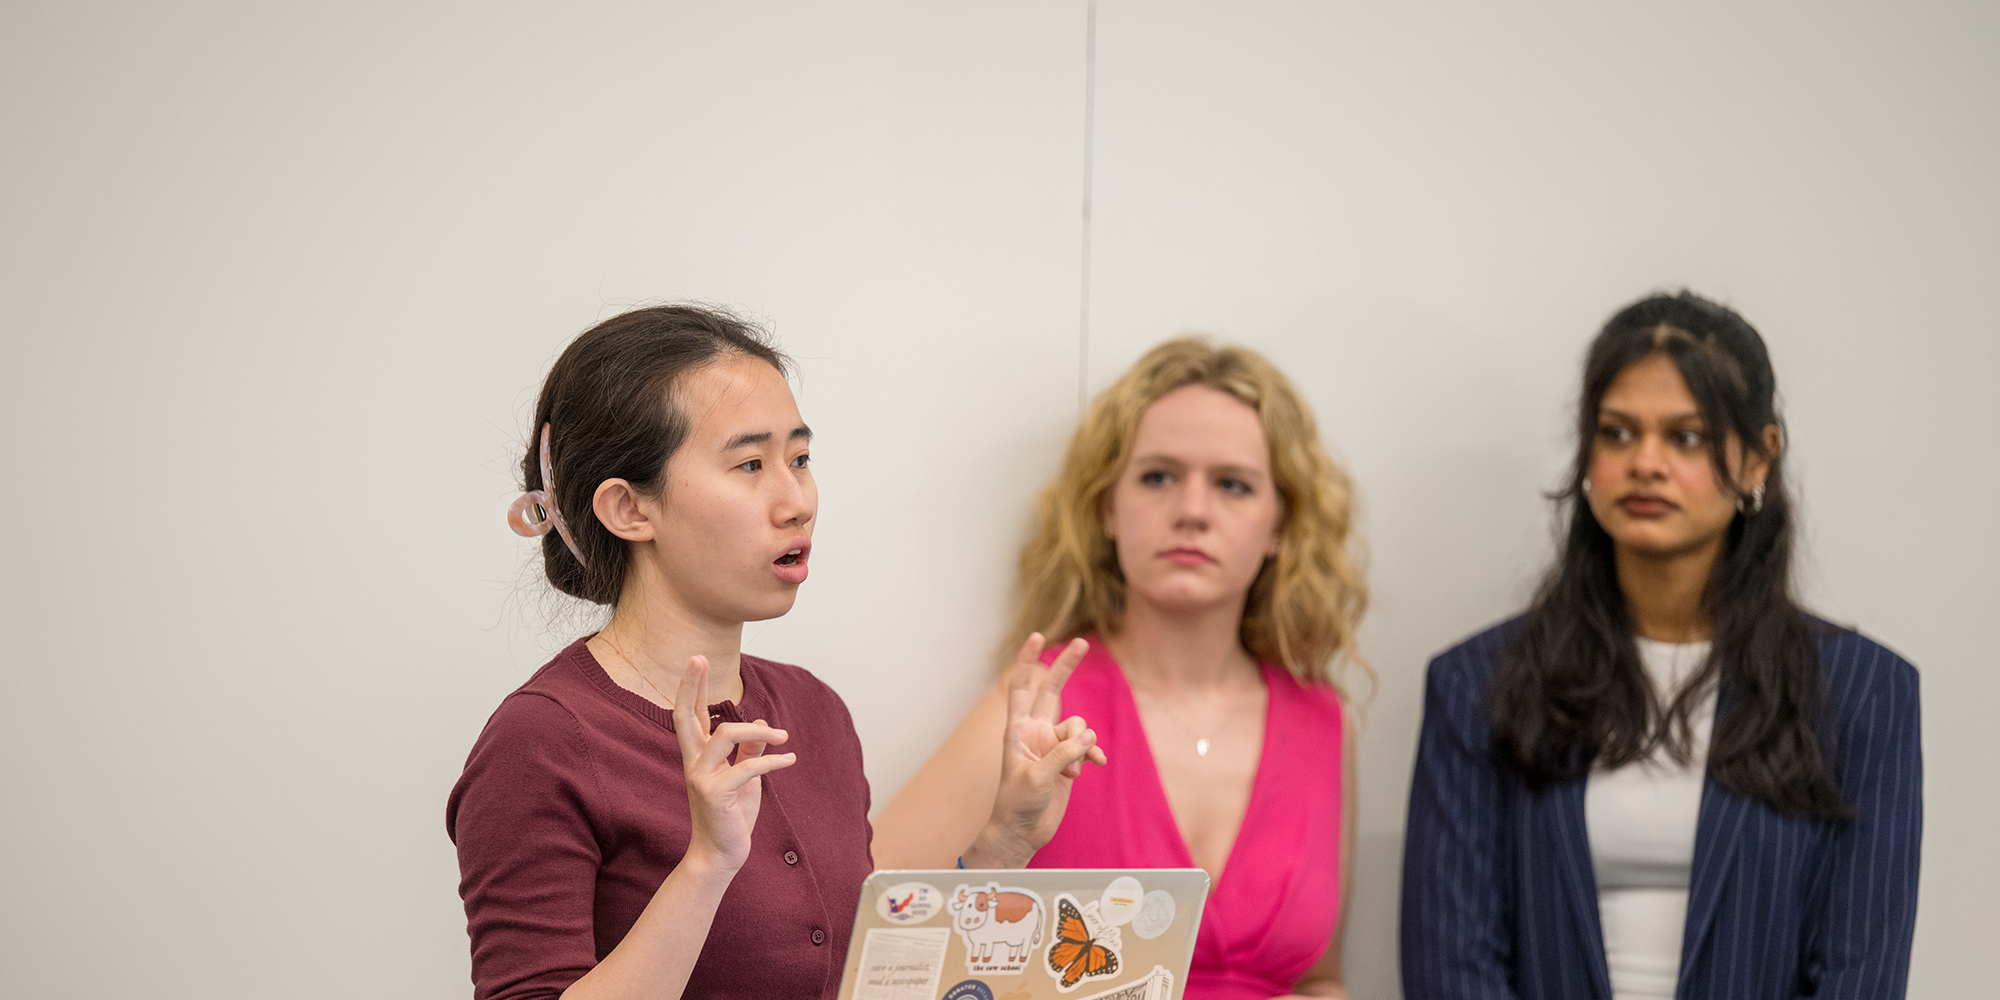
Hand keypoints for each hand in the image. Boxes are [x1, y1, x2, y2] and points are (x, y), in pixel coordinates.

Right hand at [674, 655, 795, 875]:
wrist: (719, 855)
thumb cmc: (730, 816)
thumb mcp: (744, 779)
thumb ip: (750, 751)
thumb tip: (765, 724)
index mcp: (698, 757)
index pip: (689, 715)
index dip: (691, 687)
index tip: (696, 660)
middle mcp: (693, 763)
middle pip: (685, 716)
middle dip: (692, 685)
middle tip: (698, 658)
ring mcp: (700, 777)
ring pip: (725, 734)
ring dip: (758, 730)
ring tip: (785, 737)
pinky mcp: (715, 793)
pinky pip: (748, 767)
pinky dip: (773, 761)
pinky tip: (790, 760)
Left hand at [966, 634, 1106, 866]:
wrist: (1023, 832)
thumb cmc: (1017, 804)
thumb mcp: (1037, 777)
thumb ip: (1063, 754)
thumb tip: (1088, 737)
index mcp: (1018, 730)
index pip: (1022, 688)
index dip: (1028, 661)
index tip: (1038, 637)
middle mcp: (1035, 732)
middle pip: (1052, 690)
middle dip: (1066, 667)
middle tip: (1080, 642)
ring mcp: (1053, 745)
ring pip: (1078, 728)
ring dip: (1082, 746)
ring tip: (1072, 772)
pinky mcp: (1067, 760)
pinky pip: (1088, 747)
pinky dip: (1092, 755)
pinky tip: (1095, 768)